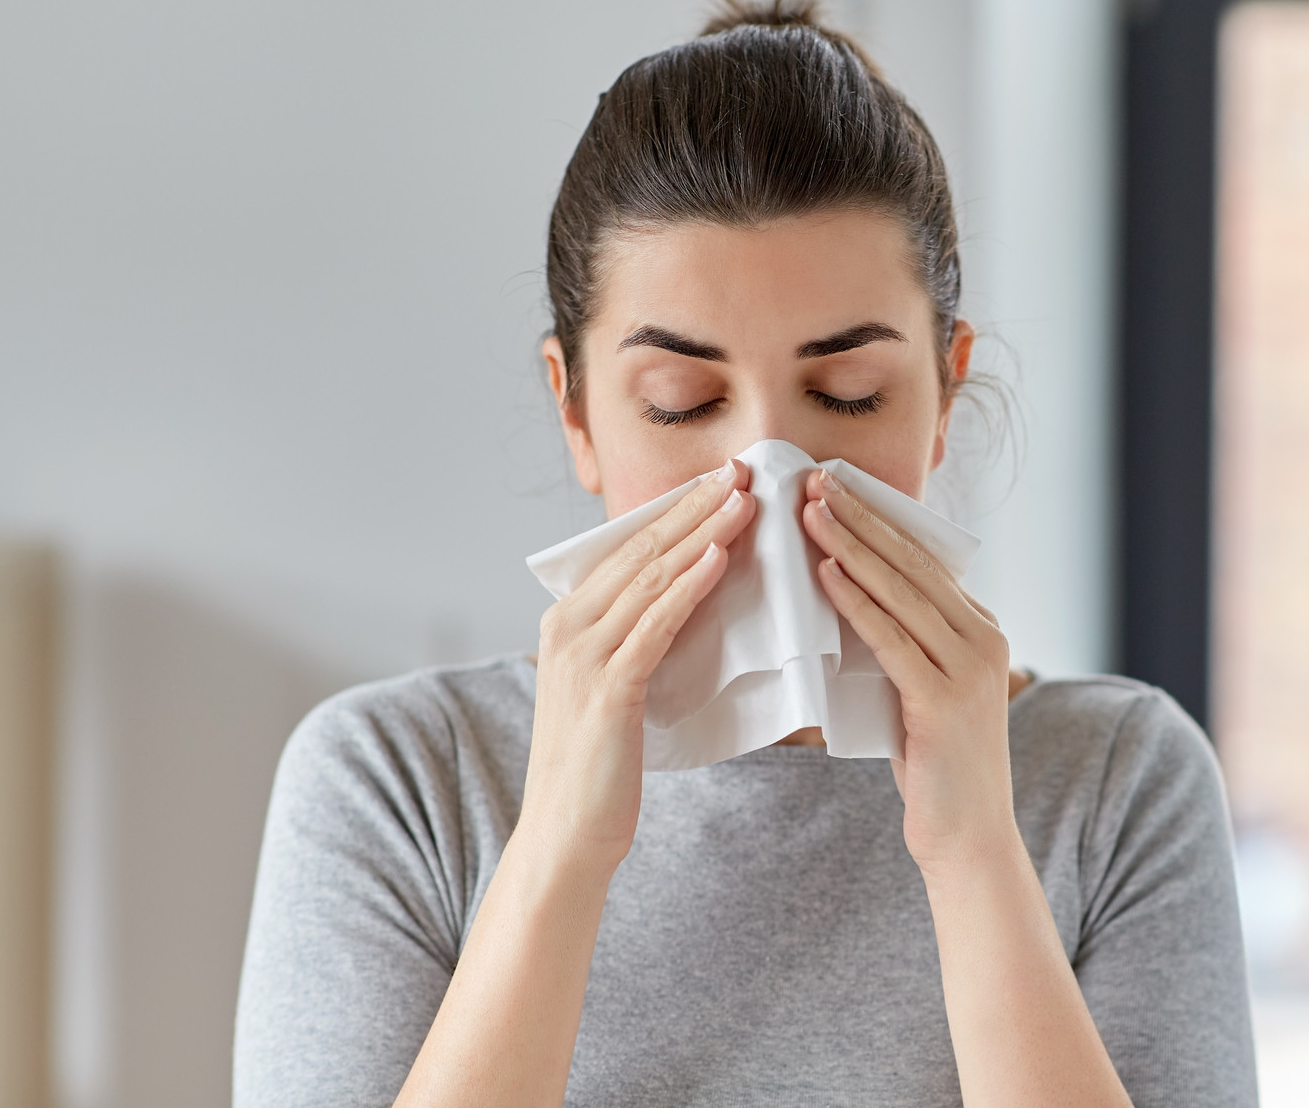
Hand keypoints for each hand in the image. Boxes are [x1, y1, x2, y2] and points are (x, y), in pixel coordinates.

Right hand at [520, 459, 755, 873]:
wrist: (566, 839)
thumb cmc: (599, 770)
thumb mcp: (614, 690)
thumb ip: (637, 643)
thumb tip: (687, 603)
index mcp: (566, 623)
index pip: (629, 550)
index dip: (674, 511)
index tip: (718, 480)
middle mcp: (566, 628)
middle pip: (641, 551)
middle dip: (692, 506)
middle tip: (738, 469)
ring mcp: (583, 656)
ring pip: (652, 578)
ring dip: (701, 533)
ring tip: (742, 499)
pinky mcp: (607, 688)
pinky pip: (655, 624)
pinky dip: (689, 586)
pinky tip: (720, 558)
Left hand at [801, 470, 1017, 876]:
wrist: (969, 836)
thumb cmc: (933, 763)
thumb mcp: (919, 685)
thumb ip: (899, 640)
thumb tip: (842, 589)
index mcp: (981, 628)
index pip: (923, 560)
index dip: (877, 519)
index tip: (834, 487)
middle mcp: (983, 638)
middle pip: (912, 564)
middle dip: (860, 518)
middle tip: (815, 481)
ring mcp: (969, 669)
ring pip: (901, 593)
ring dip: (850, 548)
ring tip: (811, 514)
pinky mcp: (945, 702)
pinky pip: (892, 640)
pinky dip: (857, 603)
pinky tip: (827, 576)